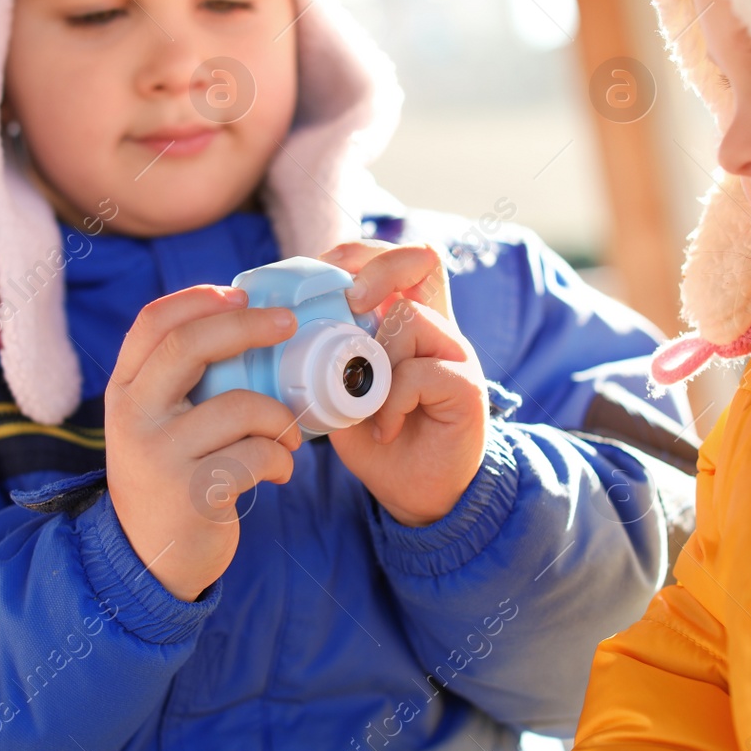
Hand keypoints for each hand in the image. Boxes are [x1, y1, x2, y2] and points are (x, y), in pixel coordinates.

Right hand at [104, 285, 302, 601]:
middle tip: (289, 324)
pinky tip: (279, 472)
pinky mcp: (190, 493)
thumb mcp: (156, 424)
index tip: (243, 293)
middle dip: (247, 326)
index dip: (199, 299)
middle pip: (188, 345)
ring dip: (280, 417)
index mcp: (125, 391)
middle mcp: (132, 417)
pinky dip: (281, 460)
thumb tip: (245, 321)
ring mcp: (157, 455)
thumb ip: (180, 381)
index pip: (152, 323)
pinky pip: (255, 455)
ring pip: (238, 406)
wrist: (149, 562)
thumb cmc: (171, 478)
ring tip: (290, 436)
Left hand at [319, 241, 488, 526]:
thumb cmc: (379, 444)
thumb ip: (323, 361)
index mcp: (404, 323)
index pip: (393, 258)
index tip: (320, 273)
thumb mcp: (337, 397)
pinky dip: (391, 400)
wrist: (420, 497)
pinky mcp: (467, 385)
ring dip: (374, 357)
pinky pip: (420, 372)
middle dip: (375, 267)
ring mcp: (455, 353)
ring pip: (410, 318)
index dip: (359, 253)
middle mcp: (436, 327)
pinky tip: (385, 428)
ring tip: (362, 401)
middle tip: (349, 299)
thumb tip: (283, 331)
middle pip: (420, 258)